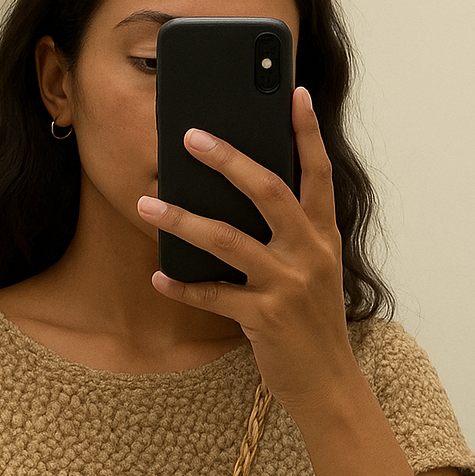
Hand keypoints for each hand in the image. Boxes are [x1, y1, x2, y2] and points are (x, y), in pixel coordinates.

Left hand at [137, 85, 356, 416]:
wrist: (327, 383)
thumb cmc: (312, 323)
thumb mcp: (315, 271)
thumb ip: (292, 235)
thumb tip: (244, 196)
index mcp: (324, 236)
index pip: (318, 172)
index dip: (307, 131)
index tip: (294, 92)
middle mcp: (310, 253)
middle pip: (268, 191)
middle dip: (227, 159)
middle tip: (189, 136)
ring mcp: (288, 284)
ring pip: (228, 240)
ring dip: (182, 219)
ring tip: (147, 203)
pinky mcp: (265, 317)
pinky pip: (213, 294)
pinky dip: (183, 285)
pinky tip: (159, 276)